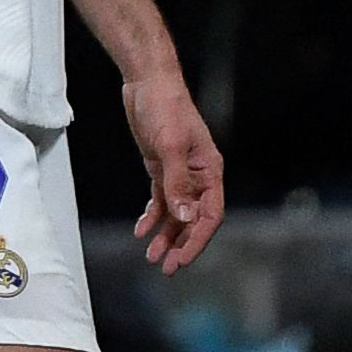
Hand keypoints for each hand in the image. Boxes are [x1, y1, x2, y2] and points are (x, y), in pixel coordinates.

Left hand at [123, 70, 226, 274]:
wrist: (148, 83)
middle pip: (194, 220)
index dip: (197, 241)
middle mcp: (199, 176)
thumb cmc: (165, 108)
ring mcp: (180, 173)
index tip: (182, 260)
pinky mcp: (162, 168)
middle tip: (166, 268)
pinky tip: (141, 231)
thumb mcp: (169, 147)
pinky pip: (161, 200)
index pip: (210, 216)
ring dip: (166, 236)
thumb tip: (186, 218)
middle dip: (181, 245)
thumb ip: (177, 183)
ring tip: (151, 257)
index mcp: (210, 171)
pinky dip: (152, 217)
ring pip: (177, 214)